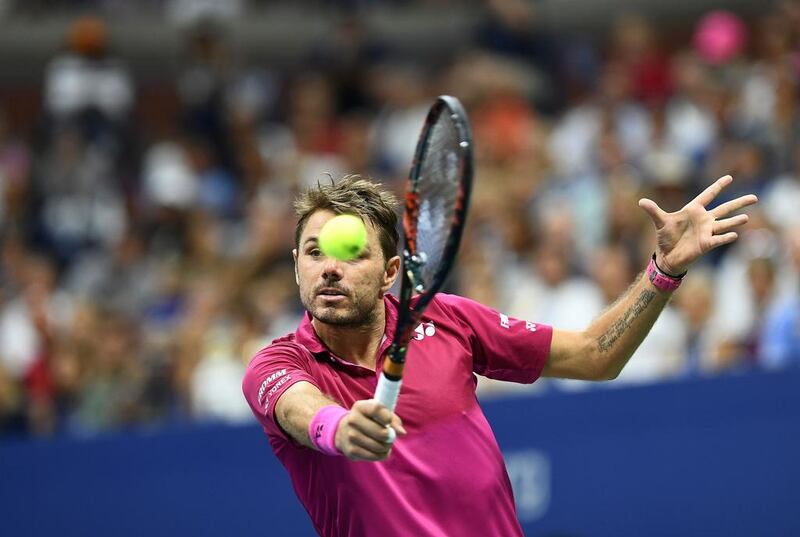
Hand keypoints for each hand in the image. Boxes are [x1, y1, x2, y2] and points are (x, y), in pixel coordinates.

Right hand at [335, 399, 406, 460]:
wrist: (344, 431)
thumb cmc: (368, 420)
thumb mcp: (379, 414)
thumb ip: (393, 420)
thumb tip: (402, 432)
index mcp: (360, 407)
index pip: (376, 409)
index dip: (387, 417)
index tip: (389, 421)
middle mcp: (352, 420)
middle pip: (381, 432)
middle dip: (390, 437)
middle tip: (391, 436)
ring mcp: (350, 436)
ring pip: (378, 446)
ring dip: (386, 447)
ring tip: (386, 444)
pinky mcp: (351, 450)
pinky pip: (374, 456)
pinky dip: (381, 455)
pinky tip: (380, 451)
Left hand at [638, 175, 757, 274]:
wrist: (668, 257)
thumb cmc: (666, 237)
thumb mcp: (660, 222)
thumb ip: (653, 211)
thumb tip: (641, 201)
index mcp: (693, 210)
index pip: (708, 195)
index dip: (718, 187)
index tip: (729, 177)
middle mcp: (704, 220)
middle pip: (725, 208)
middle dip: (739, 203)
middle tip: (755, 197)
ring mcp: (707, 232)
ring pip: (725, 224)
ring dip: (735, 221)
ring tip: (747, 217)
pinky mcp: (707, 244)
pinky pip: (718, 239)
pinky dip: (725, 237)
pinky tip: (734, 234)